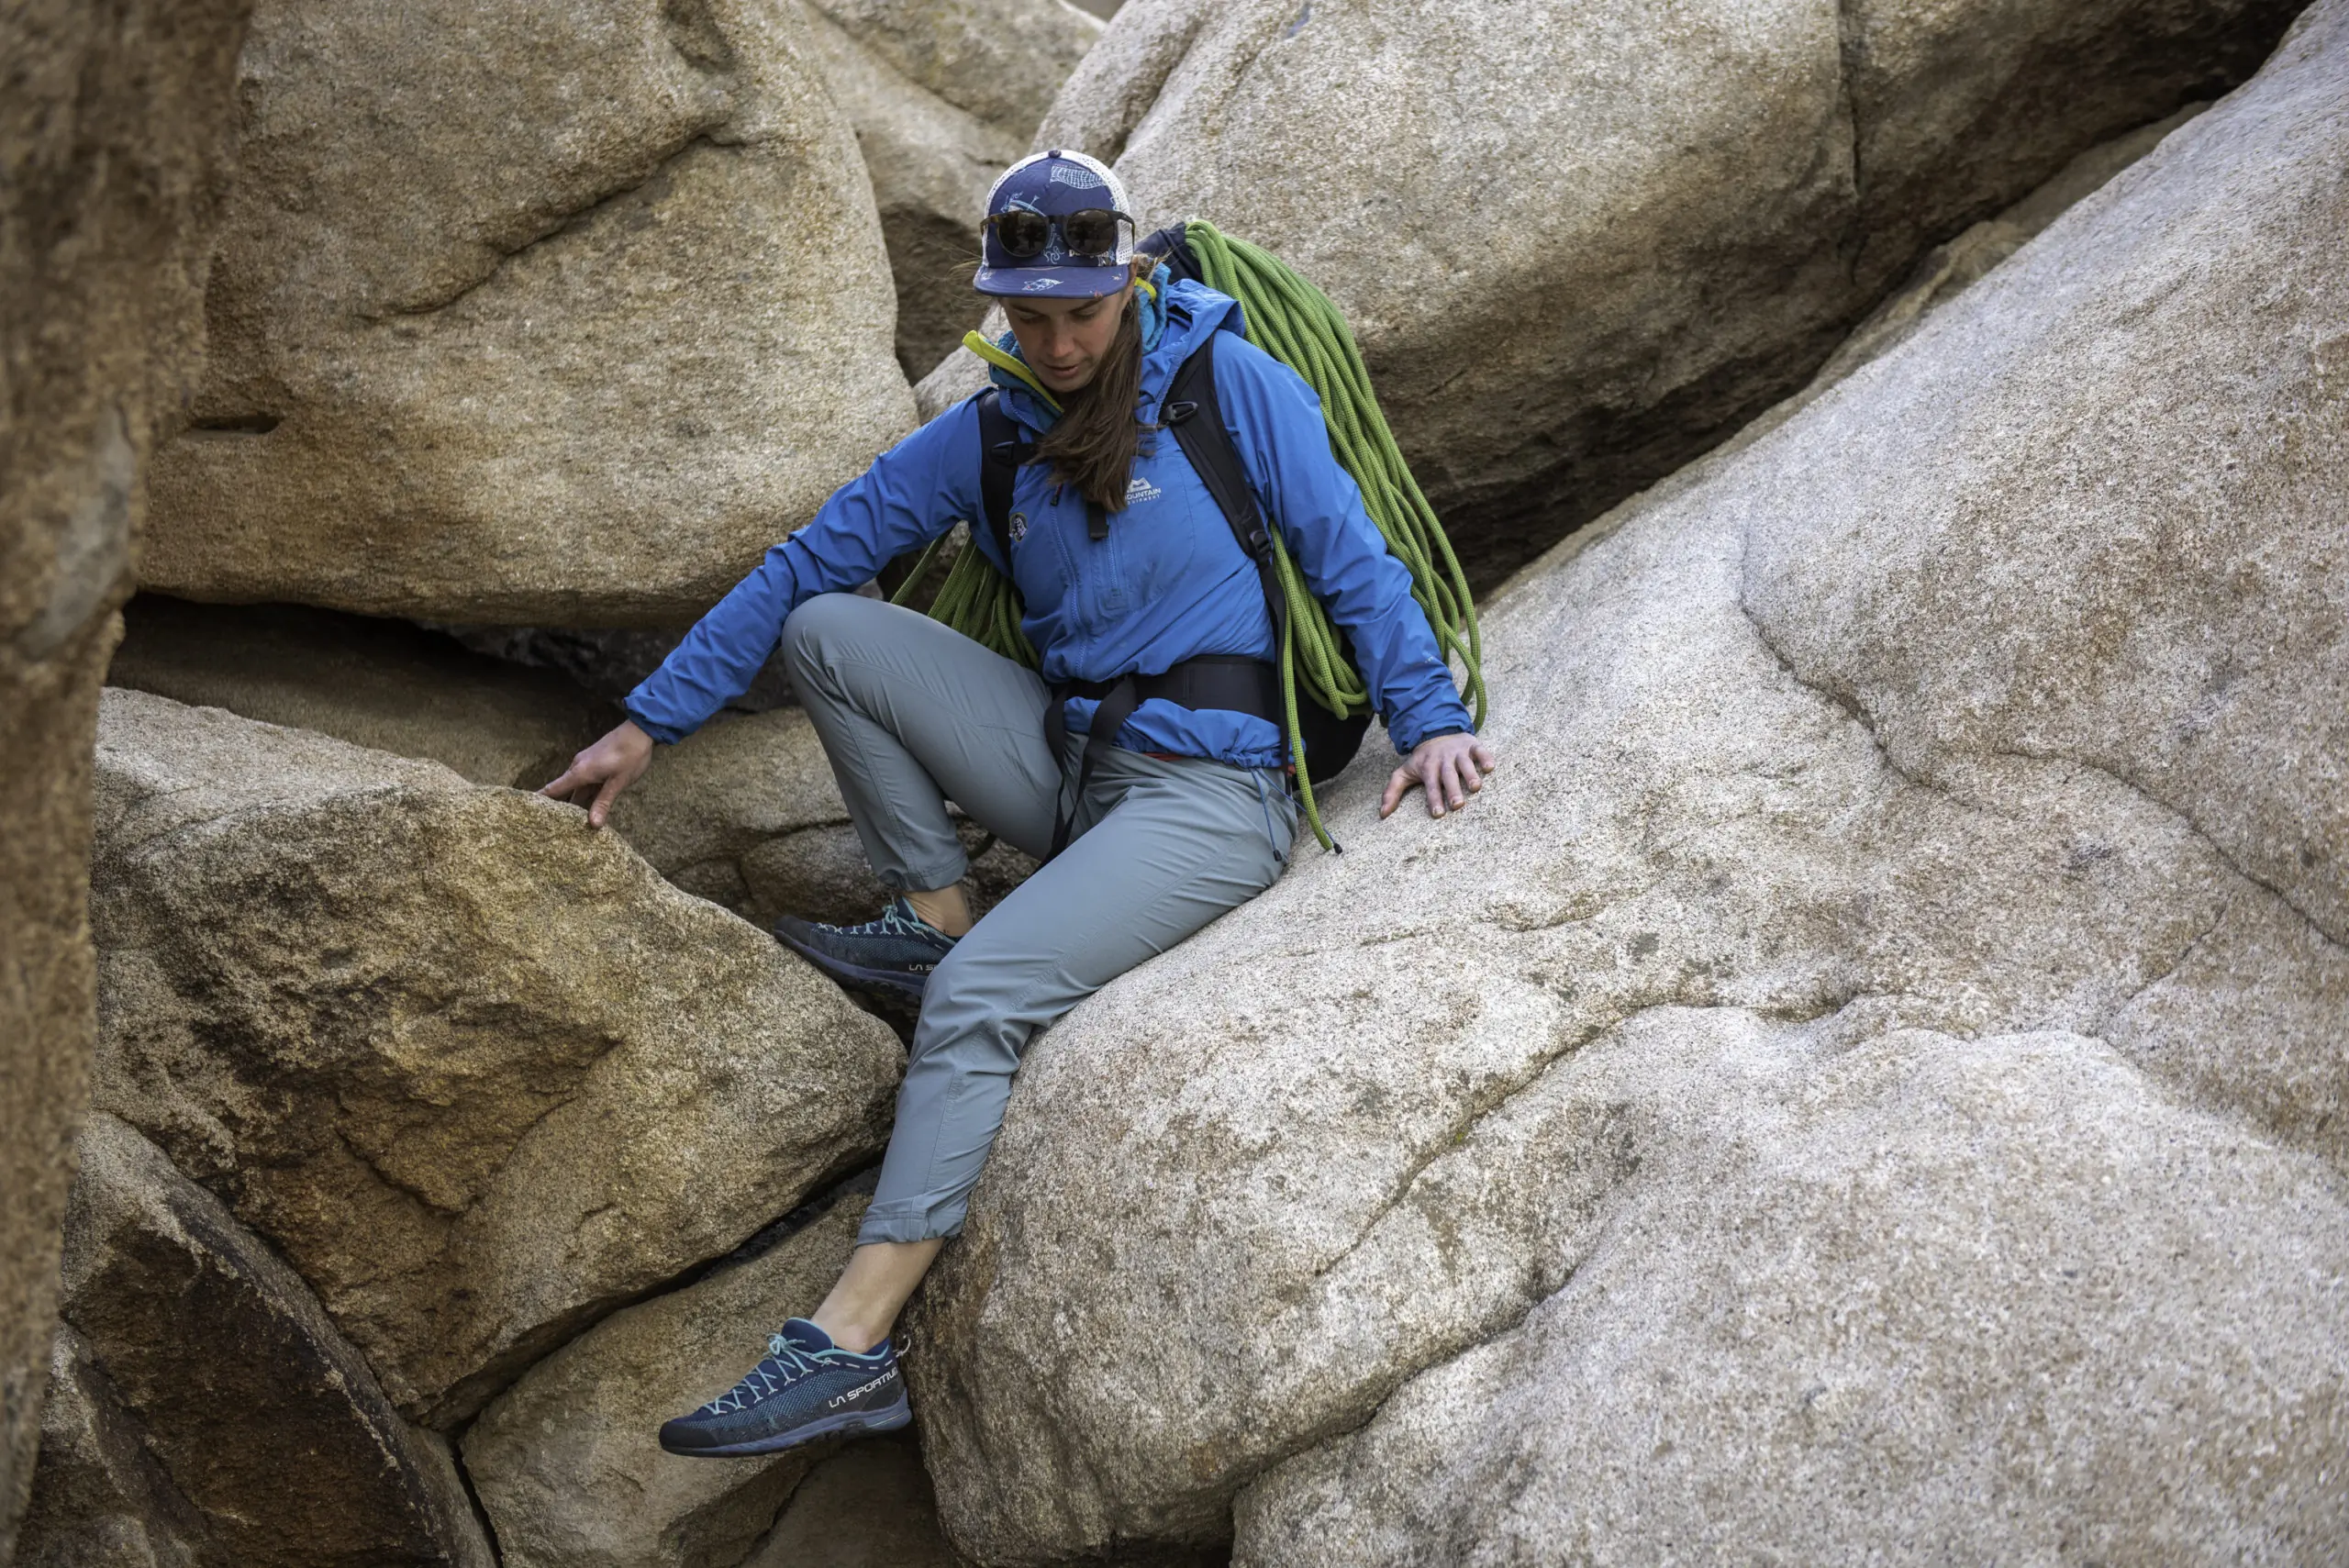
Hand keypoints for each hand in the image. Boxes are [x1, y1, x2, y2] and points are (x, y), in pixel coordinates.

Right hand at [540, 720, 654, 827]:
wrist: (640, 731)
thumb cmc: (630, 756)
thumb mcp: (618, 782)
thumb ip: (604, 802)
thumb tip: (593, 825)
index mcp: (580, 772)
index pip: (554, 789)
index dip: (540, 800)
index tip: (527, 812)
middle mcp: (578, 768)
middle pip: (564, 791)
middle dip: (559, 808)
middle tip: (552, 828)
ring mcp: (586, 765)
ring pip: (577, 788)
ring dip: (575, 803)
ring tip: (570, 823)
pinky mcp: (595, 763)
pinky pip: (585, 782)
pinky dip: (584, 794)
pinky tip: (588, 808)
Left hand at [1380, 732, 1495, 819]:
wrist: (1436, 731)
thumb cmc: (1422, 760)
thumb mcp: (1404, 772)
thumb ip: (1392, 791)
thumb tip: (1382, 814)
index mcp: (1428, 767)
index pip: (1430, 785)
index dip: (1433, 799)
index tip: (1438, 814)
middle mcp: (1443, 760)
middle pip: (1448, 776)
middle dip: (1452, 790)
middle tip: (1457, 805)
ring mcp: (1458, 752)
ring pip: (1465, 764)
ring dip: (1471, 774)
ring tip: (1476, 788)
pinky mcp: (1471, 745)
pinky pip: (1480, 751)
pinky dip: (1485, 757)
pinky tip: (1490, 767)